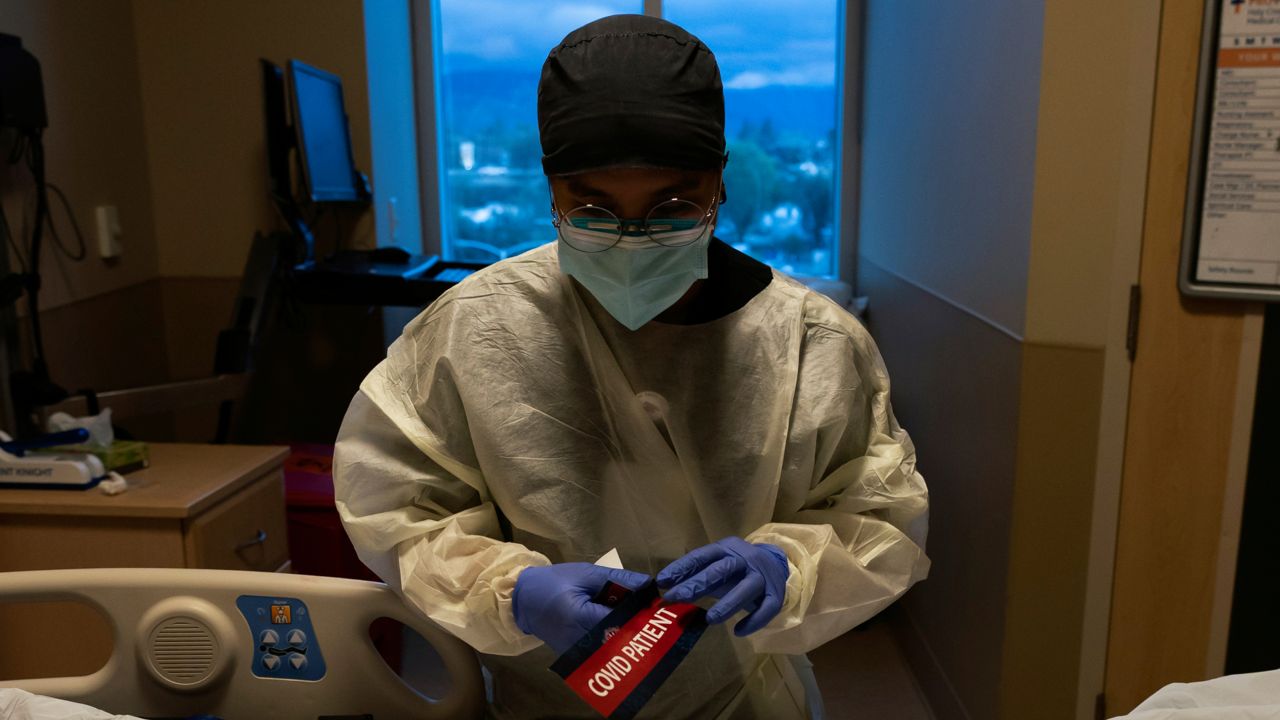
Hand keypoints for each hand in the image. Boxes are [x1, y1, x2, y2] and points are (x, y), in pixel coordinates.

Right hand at [512, 563, 649, 653]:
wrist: (523, 600)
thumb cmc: (554, 582)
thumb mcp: (586, 573)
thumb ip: (618, 579)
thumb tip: (647, 584)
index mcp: (579, 617)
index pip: (619, 620)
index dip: (640, 614)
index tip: (656, 606)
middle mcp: (580, 641)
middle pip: (619, 638)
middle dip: (638, 627)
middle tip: (654, 615)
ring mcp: (578, 653)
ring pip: (613, 648)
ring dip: (629, 634)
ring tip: (641, 620)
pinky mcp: (577, 657)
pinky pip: (603, 651)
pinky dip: (616, 640)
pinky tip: (624, 627)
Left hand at [656, 537, 788, 635]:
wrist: (775, 563)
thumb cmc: (736, 568)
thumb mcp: (716, 565)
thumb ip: (695, 574)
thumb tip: (664, 587)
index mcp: (726, 549)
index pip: (702, 556)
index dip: (681, 567)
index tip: (662, 581)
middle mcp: (745, 559)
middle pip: (722, 570)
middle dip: (697, 584)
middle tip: (674, 599)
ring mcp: (762, 577)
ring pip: (746, 589)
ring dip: (727, 604)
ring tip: (710, 620)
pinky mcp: (775, 594)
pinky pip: (767, 609)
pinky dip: (753, 621)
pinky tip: (738, 632)